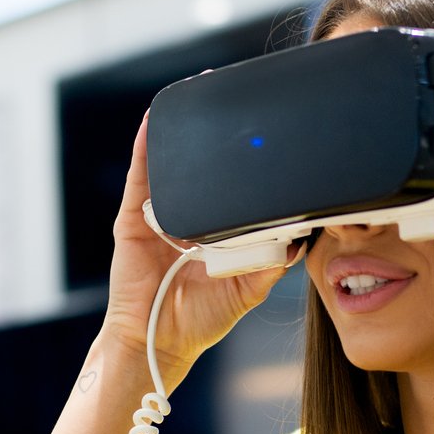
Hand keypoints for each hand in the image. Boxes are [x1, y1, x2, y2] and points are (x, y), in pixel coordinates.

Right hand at [102, 113, 300, 383]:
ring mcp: (158, 215)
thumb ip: (271, 265)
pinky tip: (154, 120)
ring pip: (170, 165)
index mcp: (213, 230)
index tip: (264, 135)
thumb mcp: (247, 290)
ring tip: (197, 92)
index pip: (230, 188)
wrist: (158, 341)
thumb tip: (299, 239)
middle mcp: (186, 217)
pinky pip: (140, 176)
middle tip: (236, 100)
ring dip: (180, 131)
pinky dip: (145, 147)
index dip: (243, 164)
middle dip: (214, 137)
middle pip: (200, 170)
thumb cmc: (200, 320)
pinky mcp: (134, 218)